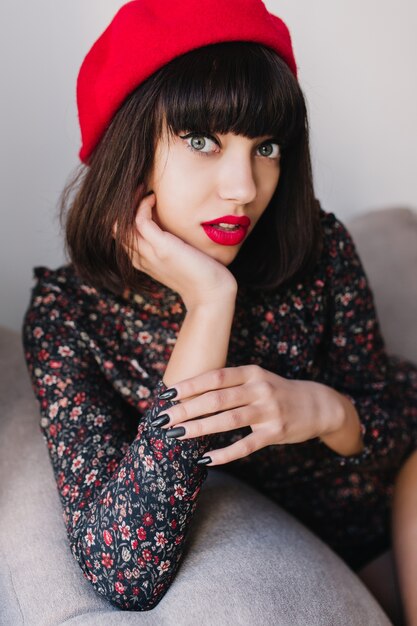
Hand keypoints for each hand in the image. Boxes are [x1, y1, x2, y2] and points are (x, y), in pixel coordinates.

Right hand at [114, 188, 236, 307]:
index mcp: (143, 262)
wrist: (211, 295)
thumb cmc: (201, 277)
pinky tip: (153, 198)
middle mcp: (141, 258)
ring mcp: (149, 253)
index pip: (120, 237)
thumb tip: (173, 226)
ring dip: (130, 202)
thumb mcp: (179, 259)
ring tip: (142, 189)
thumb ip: (170, 246)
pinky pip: (140, 220)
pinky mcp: (161, 248)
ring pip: (121, 225)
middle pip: (115, 230)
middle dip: (122, 207)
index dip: (124, 217)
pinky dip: (143, 205)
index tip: (138, 200)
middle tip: (137, 189)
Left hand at [154, 365, 344, 465]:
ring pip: (229, 420)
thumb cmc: (277, 392)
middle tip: (163, 418)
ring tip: (176, 435)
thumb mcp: (257, 379)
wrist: (318, 405)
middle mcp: (260, 388)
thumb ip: (230, 383)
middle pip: (217, 398)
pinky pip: (246, 445)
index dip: (189, 385)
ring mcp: (269, 411)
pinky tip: (205, 459)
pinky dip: (224, 453)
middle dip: (187, 408)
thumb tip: (190, 393)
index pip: (215, 377)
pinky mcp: (275, 433)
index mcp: (251, 372)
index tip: (166, 394)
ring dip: (199, 428)